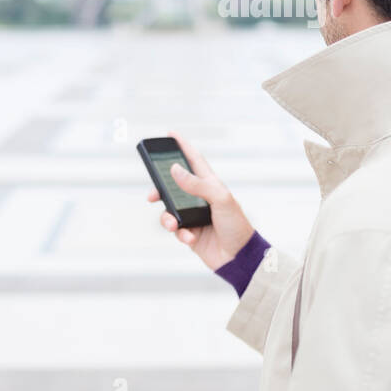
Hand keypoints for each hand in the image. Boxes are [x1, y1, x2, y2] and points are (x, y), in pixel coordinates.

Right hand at [146, 131, 254, 271]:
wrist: (239, 257)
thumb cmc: (236, 225)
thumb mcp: (220, 199)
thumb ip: (197, 183)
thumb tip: (175, 170)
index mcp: (210, 185)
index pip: (194, 161)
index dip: (183, 146)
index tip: (171, 134)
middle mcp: (200, 198)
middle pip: (174, 186)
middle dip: (160, 190)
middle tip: (151, 194)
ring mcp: (194, 215)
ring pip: (169, 210)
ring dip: (167, 217)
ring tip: (173, 224)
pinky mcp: (190, 232)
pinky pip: (176, 230)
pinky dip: (179, 233)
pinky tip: (189, 237)